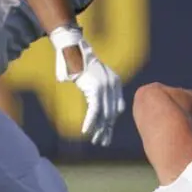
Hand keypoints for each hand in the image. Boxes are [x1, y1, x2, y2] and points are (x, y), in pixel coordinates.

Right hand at [51, 26, 124, 145]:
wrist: (74, 49)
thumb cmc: (80, 62)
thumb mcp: (94, 75)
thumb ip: (98, 88)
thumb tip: (97, 103)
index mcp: (115, 82)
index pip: (118, 106)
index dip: (112, 120)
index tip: (106, 130)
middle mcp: (113, 85)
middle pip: (112, 113)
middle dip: (107, 129)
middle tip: (103, 142)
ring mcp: (105, 88)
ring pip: (104, 114)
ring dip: (100, 130)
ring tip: (98, 142)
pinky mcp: (95, 90)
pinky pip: (94, 111)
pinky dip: (91, 122)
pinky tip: (87, 132)